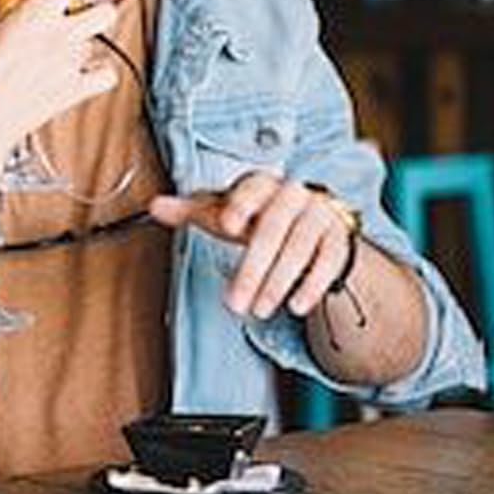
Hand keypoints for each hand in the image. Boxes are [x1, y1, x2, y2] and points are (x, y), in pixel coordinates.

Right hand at [0, 0, 121, 167]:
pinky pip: (106, 76)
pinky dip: (101, 72)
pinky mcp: (73, 92)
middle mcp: (60, 36)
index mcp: (35, 13)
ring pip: (100, 42)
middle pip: (104, 10)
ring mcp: (70, 65)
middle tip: (78, 10)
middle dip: (95, 7)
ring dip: (87, 40)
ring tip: (68, 44)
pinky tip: (87, 71)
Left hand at [149, 173, 354, 320]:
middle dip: (253, 269)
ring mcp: (319, 216)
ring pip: (300, 248)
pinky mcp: (339, 240)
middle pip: (272, 229)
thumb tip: (154, 206)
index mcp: (262, 184)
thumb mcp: (223, 212)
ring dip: (278, 283)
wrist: (309, 220)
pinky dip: (313, 285)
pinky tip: (296, 305)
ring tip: (260, 309)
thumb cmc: (257, 215)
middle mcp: (293, 195)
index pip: (252, 188)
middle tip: (234, 303)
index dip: (239, 204)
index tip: (226, 225)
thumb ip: (189, 210)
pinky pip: (329, 262)